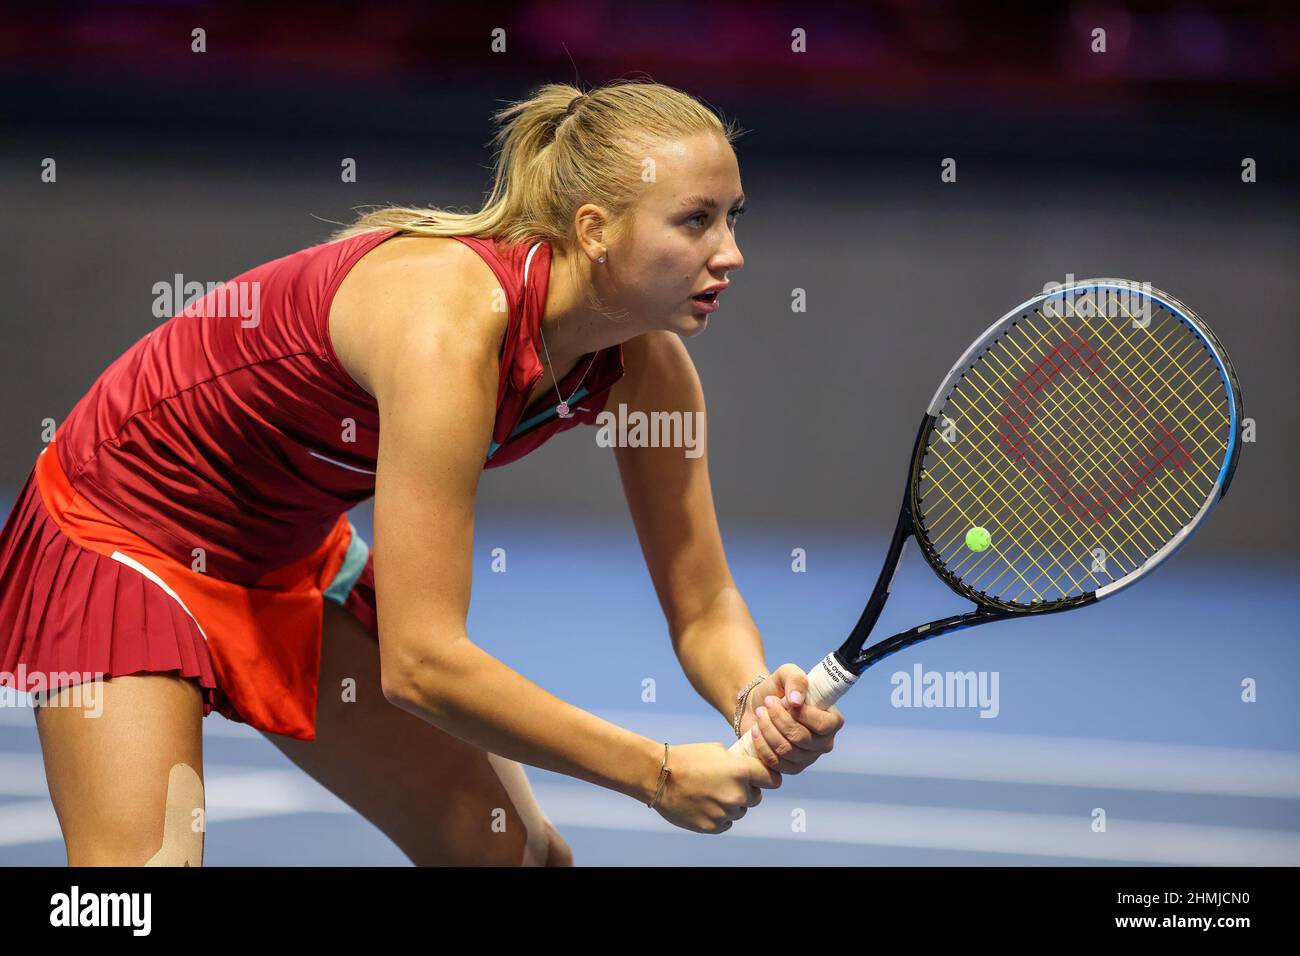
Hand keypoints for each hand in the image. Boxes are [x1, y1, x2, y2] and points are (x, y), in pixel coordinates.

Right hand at [651, 742, 780, 833]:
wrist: (658, 775)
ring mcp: (725, 812)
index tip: (762, 779)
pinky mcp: (712, 826)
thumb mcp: (717, 750)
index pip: (773, 780)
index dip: (767, 778)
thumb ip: (738, 763)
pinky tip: (704, 804)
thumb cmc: (687, 758)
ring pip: (739, 811)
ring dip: (731, 804)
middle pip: (756, 797)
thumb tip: (750, 769)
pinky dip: (719, 816)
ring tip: (710, 793)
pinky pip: (725, 823)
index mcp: (742, 771)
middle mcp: (737, 794)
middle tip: (727, 784)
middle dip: (746, 791)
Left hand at [737, 663, 844, 773]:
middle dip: (778, 719)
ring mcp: (808, 758)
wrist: (757, 705)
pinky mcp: (790, 769)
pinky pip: (775, 763)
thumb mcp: (787, 673)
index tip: (782, 699)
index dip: (801, 714)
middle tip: (766, 704)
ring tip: (759, 713)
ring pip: (786, 750)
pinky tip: (756, 730)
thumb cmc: (778, 689)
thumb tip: (796, 700)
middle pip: (801, 738)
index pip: (823, 725)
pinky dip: (762, 745)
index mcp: (832, 721)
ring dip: (768, 729)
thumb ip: (796, 679)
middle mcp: (824, 743)